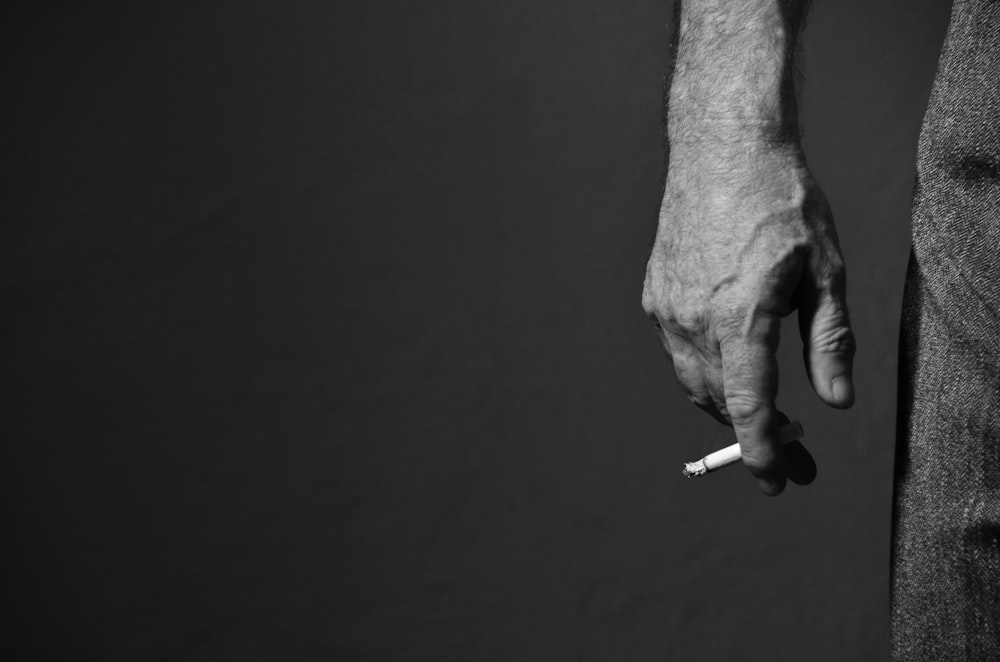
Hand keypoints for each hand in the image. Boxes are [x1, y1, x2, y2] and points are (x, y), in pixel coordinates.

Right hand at [642, 137, 854, 494]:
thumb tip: (835, 401)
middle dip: (753, 436)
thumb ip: (828, 341)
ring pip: (693, 381)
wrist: (720, 149)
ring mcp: (667, 307)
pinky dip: (703, 372)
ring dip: (725, 406)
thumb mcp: (825, 269)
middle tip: (791, 454)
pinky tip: (727, 364)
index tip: (776, 482)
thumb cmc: (780, 201)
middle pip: (719, 402)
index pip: (747, 405)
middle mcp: (693, 318)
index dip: (762, 452)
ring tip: (759, 416)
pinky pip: (677, 351)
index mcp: (740, 315)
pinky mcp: (654, 294)